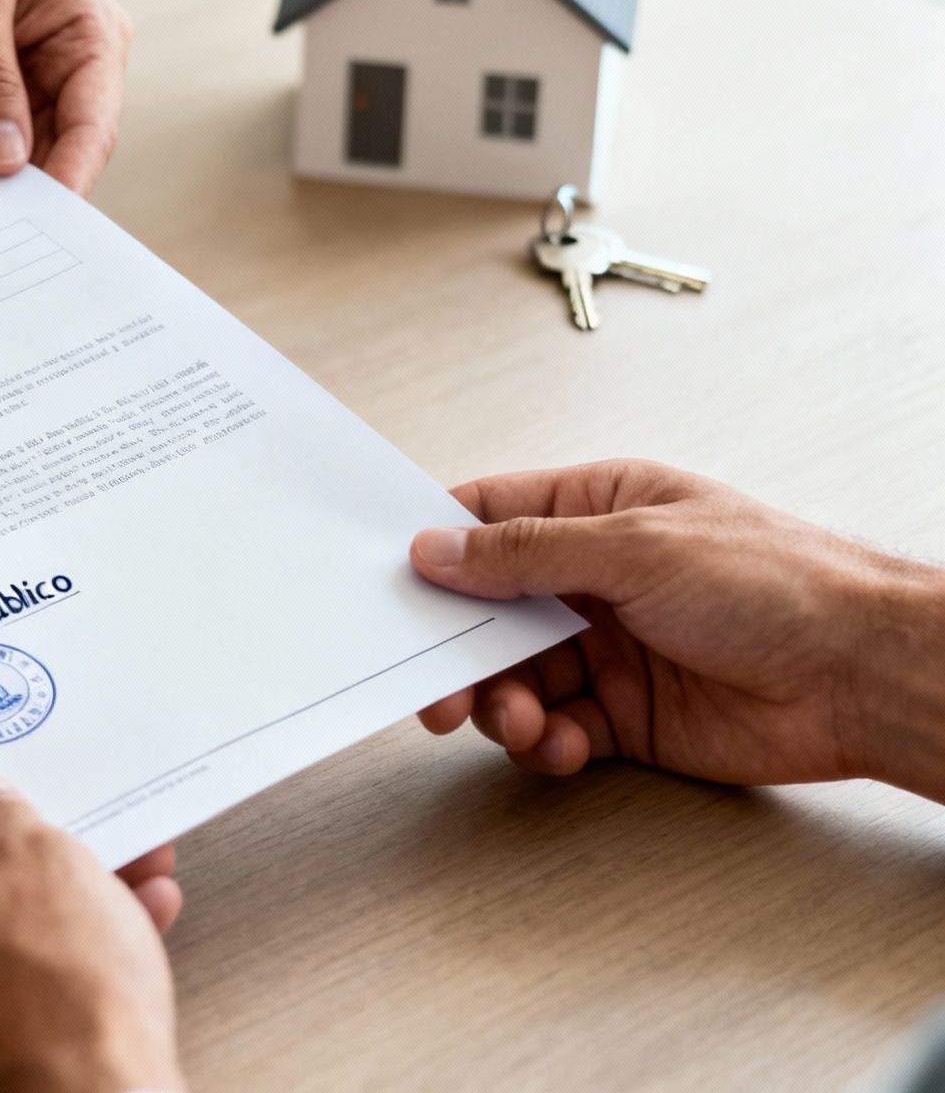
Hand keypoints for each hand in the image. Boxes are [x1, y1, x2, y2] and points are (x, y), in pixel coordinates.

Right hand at [411, 459, 944, 796]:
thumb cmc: (779, 584)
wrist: (861, 676)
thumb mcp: (634, 547)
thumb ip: (525, 553)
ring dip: (501, 705)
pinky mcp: (626, 715)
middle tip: (436, 689)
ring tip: (517, 721)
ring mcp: (609, 647)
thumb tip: (437, 549)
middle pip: (489, 611)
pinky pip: (555, 729)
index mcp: (600, 509)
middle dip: (457, 651)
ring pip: (513, 677)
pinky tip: (561, 745)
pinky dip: (545, 743)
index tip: (393, 585)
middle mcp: (597, 578)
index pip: (492, 518)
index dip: (437, 548)